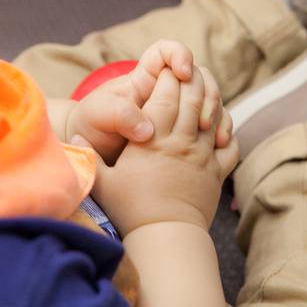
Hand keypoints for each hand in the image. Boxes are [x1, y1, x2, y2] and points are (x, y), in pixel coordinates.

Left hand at [65, 41, 231, 163]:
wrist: (92, 154)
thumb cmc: (91, 126)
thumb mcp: (98, 116)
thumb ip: (119, 114)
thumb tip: (147, 130)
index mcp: (145, 78)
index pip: (168, 51)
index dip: (180, 55)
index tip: (183, 74)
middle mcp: (166, 92)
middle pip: (199, 76)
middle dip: (207, 92)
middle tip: (203, 120)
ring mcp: (178, 112)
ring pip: (209, 100)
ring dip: (217, 113)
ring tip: (213, 137)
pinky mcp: (186, 133)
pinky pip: (211, 125)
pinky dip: (219, 132)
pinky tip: (218, 147)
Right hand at [88, 68, 238, 235]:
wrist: (165, 237)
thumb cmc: (131, 209)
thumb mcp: (103, 183)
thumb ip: (89, 158)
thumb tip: (75, 139)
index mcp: (154, 139)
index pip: (165, 95)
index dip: (166, 77)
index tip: (163, 68)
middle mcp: (182, 142)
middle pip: (193, 98)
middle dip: (191, 79)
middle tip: (186, 69)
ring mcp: (204, 156)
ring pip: (215, 115)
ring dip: (211, 98)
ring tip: (203, 89)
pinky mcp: (217, 172)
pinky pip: (231, 143)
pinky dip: (227, 129)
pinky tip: (219, 126)